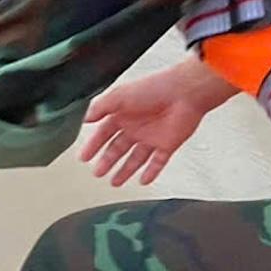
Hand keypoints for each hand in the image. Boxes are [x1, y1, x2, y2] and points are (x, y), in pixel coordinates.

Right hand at [80, 62, 222, 185]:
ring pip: (135, 159)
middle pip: (117, 149)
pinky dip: (151, 172)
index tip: (84, 157)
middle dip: (107, 162)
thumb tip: (85, 119)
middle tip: (97, 172)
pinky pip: (157, 162)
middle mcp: (136, 127)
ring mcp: (152, 137)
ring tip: (115, 182)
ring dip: (125, 171)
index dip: (93, 146)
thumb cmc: (155, 88)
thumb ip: (100, 107)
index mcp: (123, 114)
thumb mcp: (119, 95)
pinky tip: (143, 181)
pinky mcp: (168, 144)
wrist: (186, 92)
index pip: (103, 134)